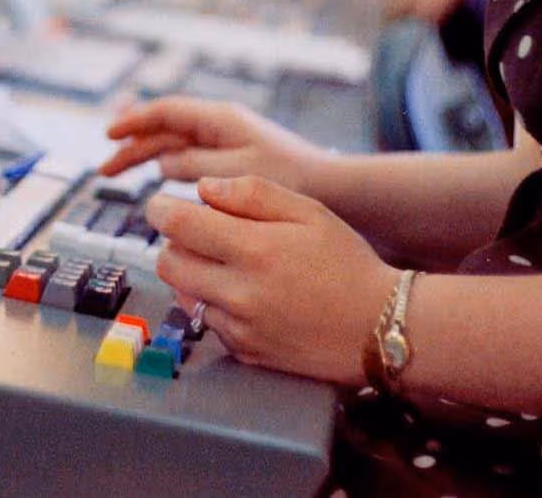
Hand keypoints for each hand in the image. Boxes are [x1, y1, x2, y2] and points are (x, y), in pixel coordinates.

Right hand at [101, 96, 328, 191]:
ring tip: (118, 174)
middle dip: (132, 145)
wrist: (333, 186)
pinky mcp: (233, 157)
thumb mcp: (237, 173)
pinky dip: (167, 164)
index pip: (166, 112)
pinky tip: (157, 177)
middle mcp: (220, 124)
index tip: (108, 136)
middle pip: (164, 129)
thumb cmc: (290, 176)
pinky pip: (189, 156)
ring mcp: (226, 139)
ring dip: (145, 156)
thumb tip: (162, 163)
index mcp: (220, 119)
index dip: (133, 122)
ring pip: (173, 143)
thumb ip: (195, 165)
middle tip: (104, 169)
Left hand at [146, 176, 396, 385]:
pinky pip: (208, 322)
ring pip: (183, 294)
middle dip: (173, 243)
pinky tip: (244, 294)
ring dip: (191, 274)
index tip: (161, 205)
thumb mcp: (309, 212)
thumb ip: (252, 193)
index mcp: (254, 250)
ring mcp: (239, 327)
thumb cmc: (348, 264)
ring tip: (225, 264)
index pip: (178, 226)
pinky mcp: (245, 352)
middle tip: (196, 233)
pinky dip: (214, 304)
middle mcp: (240, 293)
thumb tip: (203, 188)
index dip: (160, 210)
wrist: (381, 328)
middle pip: (167, 263)